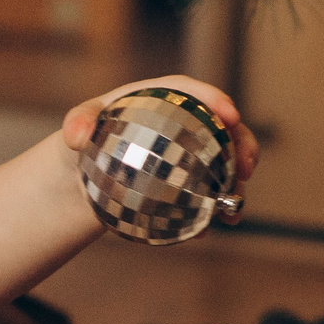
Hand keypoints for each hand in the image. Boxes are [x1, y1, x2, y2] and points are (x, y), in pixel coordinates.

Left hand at [60, 75, 262, 209]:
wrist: (84, 173)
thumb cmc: (86, 139)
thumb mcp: (77, 126)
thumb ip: (76, 123)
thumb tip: (77, 136)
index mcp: (161, 99)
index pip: (192, 92)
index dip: (215, 99)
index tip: (230, 114)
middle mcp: (183, 123)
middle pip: (221, 128)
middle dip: (243, 143)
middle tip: (247, 166)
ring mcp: (188, 154)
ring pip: (224, 163)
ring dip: (237, 185)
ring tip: (235, 209)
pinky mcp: (185, 182)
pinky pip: (206, 194)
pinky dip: (210, 211)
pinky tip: (204, 230)